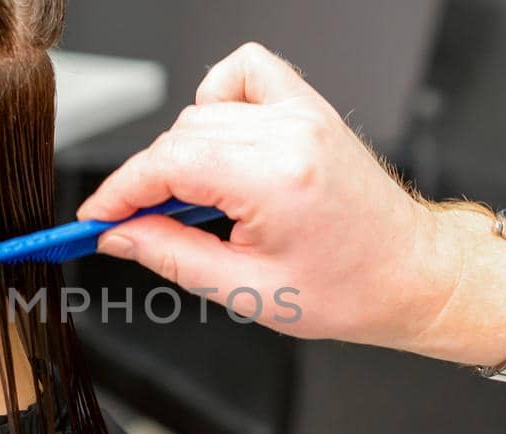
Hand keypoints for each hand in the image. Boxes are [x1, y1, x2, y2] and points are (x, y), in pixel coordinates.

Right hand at [79, 43, 480, 354]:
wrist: (408, 273)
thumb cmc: (346, 288)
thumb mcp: (244, 289)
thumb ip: (170, 254)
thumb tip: (118, 234)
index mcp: (276, 180)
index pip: (168, 165)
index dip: (120, 192)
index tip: (97, 216)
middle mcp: (290, 134)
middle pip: (178, 137)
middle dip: (146, 181)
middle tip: (136, 223)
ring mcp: (302, 113)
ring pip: (203, 110)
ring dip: (183, 151)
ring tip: (201, 200)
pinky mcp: (309, 106)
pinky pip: (244, 72)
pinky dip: (220, 100)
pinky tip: (224, 143)